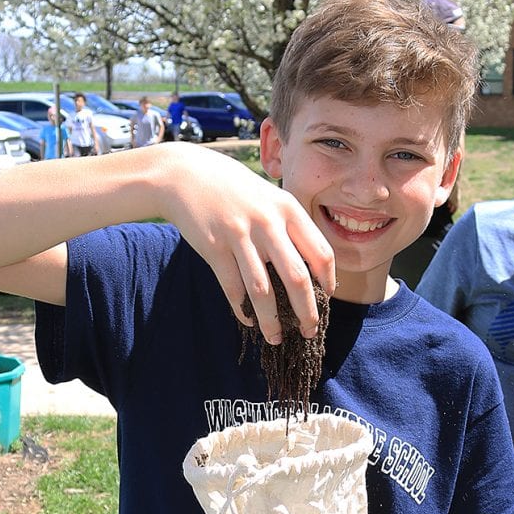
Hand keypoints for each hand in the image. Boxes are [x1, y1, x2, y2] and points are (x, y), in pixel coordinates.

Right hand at [158, 146, 334, 344]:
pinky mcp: (213, 248)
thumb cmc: (234, 189)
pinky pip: (233, 289)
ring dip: (272, 322)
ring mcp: (239, 235)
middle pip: (297, 279)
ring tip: (277, 338)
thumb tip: (312, 270)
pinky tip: (249, 321)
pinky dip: (242, 310)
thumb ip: (290, 226)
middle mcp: (267, 222)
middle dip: (306, 312)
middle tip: (310, 332)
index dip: (329, 282)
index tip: (328, 299)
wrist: (185, 175)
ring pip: (262, 292)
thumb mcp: (269, 197)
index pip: (321, 253)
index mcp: (288, 209)